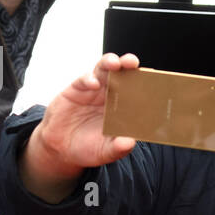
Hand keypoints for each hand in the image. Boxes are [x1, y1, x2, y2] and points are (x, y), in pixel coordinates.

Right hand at [20, 52, 138, 201]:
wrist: (62, 149)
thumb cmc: (89, 147)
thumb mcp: (105, 151)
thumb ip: (118, 148)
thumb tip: (129, 143)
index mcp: (123, 107)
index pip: (136, 89)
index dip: (144, 81)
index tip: (152, 77)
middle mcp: (110, 94)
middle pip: (122, 73)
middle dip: (128, 64)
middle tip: (133, 63)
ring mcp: (94, 90)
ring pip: (104, 69)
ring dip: (110, 63)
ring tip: (115, 64)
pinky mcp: (76, 90)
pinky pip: (84, 79)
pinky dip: (89, 79)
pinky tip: (94, 83)